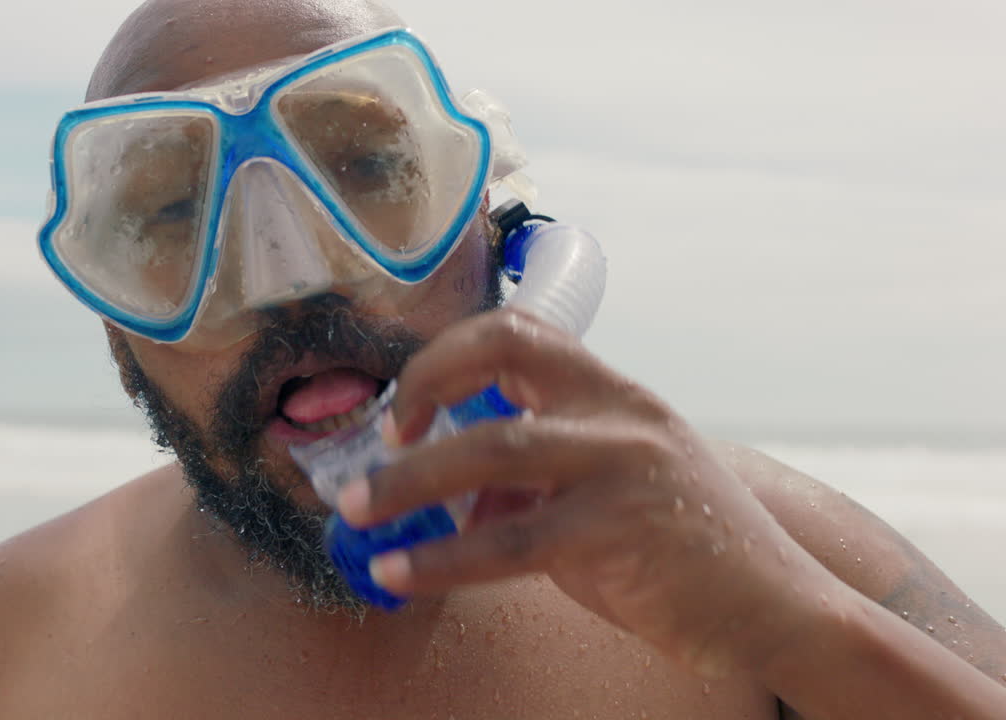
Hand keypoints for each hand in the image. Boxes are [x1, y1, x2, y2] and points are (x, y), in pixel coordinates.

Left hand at [337, 309, 835, 676]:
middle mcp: (620, 409)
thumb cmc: (683, 549)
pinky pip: (506, 540)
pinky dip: (441, 558)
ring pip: (490, 448)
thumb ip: (531, 483)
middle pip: (500, 352)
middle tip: (373, 447)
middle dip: (418, 390)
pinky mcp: (620, 528)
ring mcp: (623, 463)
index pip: (518, 331)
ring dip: (407, 481)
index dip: (447, 357)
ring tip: (356, 513)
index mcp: (613, 392)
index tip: (406, 410)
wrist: (778, 608)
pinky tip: (399, 573)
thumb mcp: (606, 493)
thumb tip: (450, 495)